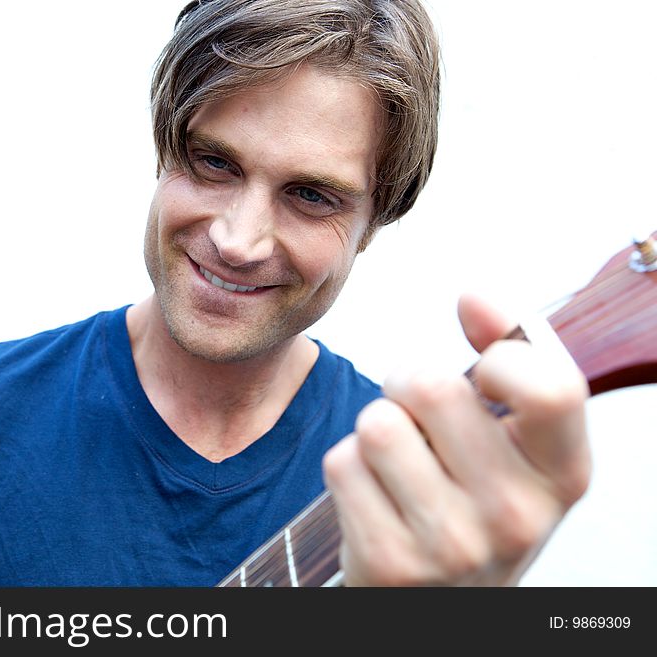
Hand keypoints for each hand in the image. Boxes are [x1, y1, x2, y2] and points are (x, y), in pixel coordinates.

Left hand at [323, 294, 590, 585]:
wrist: (441, 595)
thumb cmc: (476, 495)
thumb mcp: (517, 435)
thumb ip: (510, 353)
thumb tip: (474, 295)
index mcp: (564, 474)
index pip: (549, 388)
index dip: (501, 355)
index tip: (482, 368)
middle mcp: (518, 518)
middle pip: (430, 386)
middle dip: (408, 382)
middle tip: (418, 414)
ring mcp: (452, 547)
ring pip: (377, 422)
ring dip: (376, 426)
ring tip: (399, 460)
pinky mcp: (390, 564)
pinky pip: (343, 463)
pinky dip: (350, 466)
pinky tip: (377, 495)